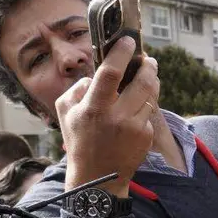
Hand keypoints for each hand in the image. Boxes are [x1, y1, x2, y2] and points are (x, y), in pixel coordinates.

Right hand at [59, 36, 160, 195]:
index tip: (129, 41)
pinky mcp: (146, 136)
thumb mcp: (65, 112)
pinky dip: (145, 105)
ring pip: (151, 96)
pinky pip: (149, 112)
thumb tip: (95, 75)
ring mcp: (135, 127)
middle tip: (148, 59)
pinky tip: (138, 105)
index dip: (122, 53)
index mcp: (94, 108)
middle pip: (142, 82)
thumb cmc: (79, 140)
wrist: (97, 176)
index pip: (110, 73)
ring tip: (148, 74)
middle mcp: (117, 116)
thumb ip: (77, 88)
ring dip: (152, 81)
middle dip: (149, 66)